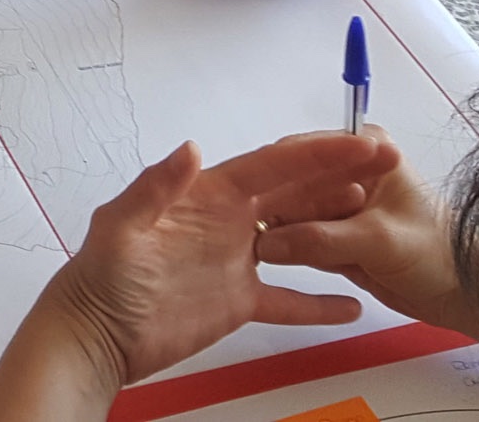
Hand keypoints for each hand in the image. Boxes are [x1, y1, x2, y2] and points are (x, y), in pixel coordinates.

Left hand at [0, 133, 392, 421]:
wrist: (94, 335)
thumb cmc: (100, 277)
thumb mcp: (123, 226)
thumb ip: (156, 187)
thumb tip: (189, 148)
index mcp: (205, 195)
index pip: (271, 167)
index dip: (315, 155)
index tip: (355, 144)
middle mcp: (227, 221)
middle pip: (293, 193)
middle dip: (338, 175)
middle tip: (384, 163)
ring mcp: (235, 261)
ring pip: (297, 238)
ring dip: (334, 226)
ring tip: (375, 215)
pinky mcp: (237, 302)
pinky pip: (286, 300)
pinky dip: (317, 303)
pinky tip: (352, 303)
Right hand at [256, 128, 478, 339]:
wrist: (463, 296)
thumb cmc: (438, 255)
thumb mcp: (378, 241)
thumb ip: (323, 239)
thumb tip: (270, 245)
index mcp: (364, 149)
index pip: (306, 150)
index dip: (278, 172)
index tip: (251, 195)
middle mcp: (347, 173)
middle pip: (294, 183)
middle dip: (273, 205)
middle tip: (244, 226)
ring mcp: (340, 208)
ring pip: (294, 214)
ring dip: (279, 230)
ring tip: (250, 245)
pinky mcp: (336, 239)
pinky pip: (302, 241)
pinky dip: (291, 250)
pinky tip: (272, 259)